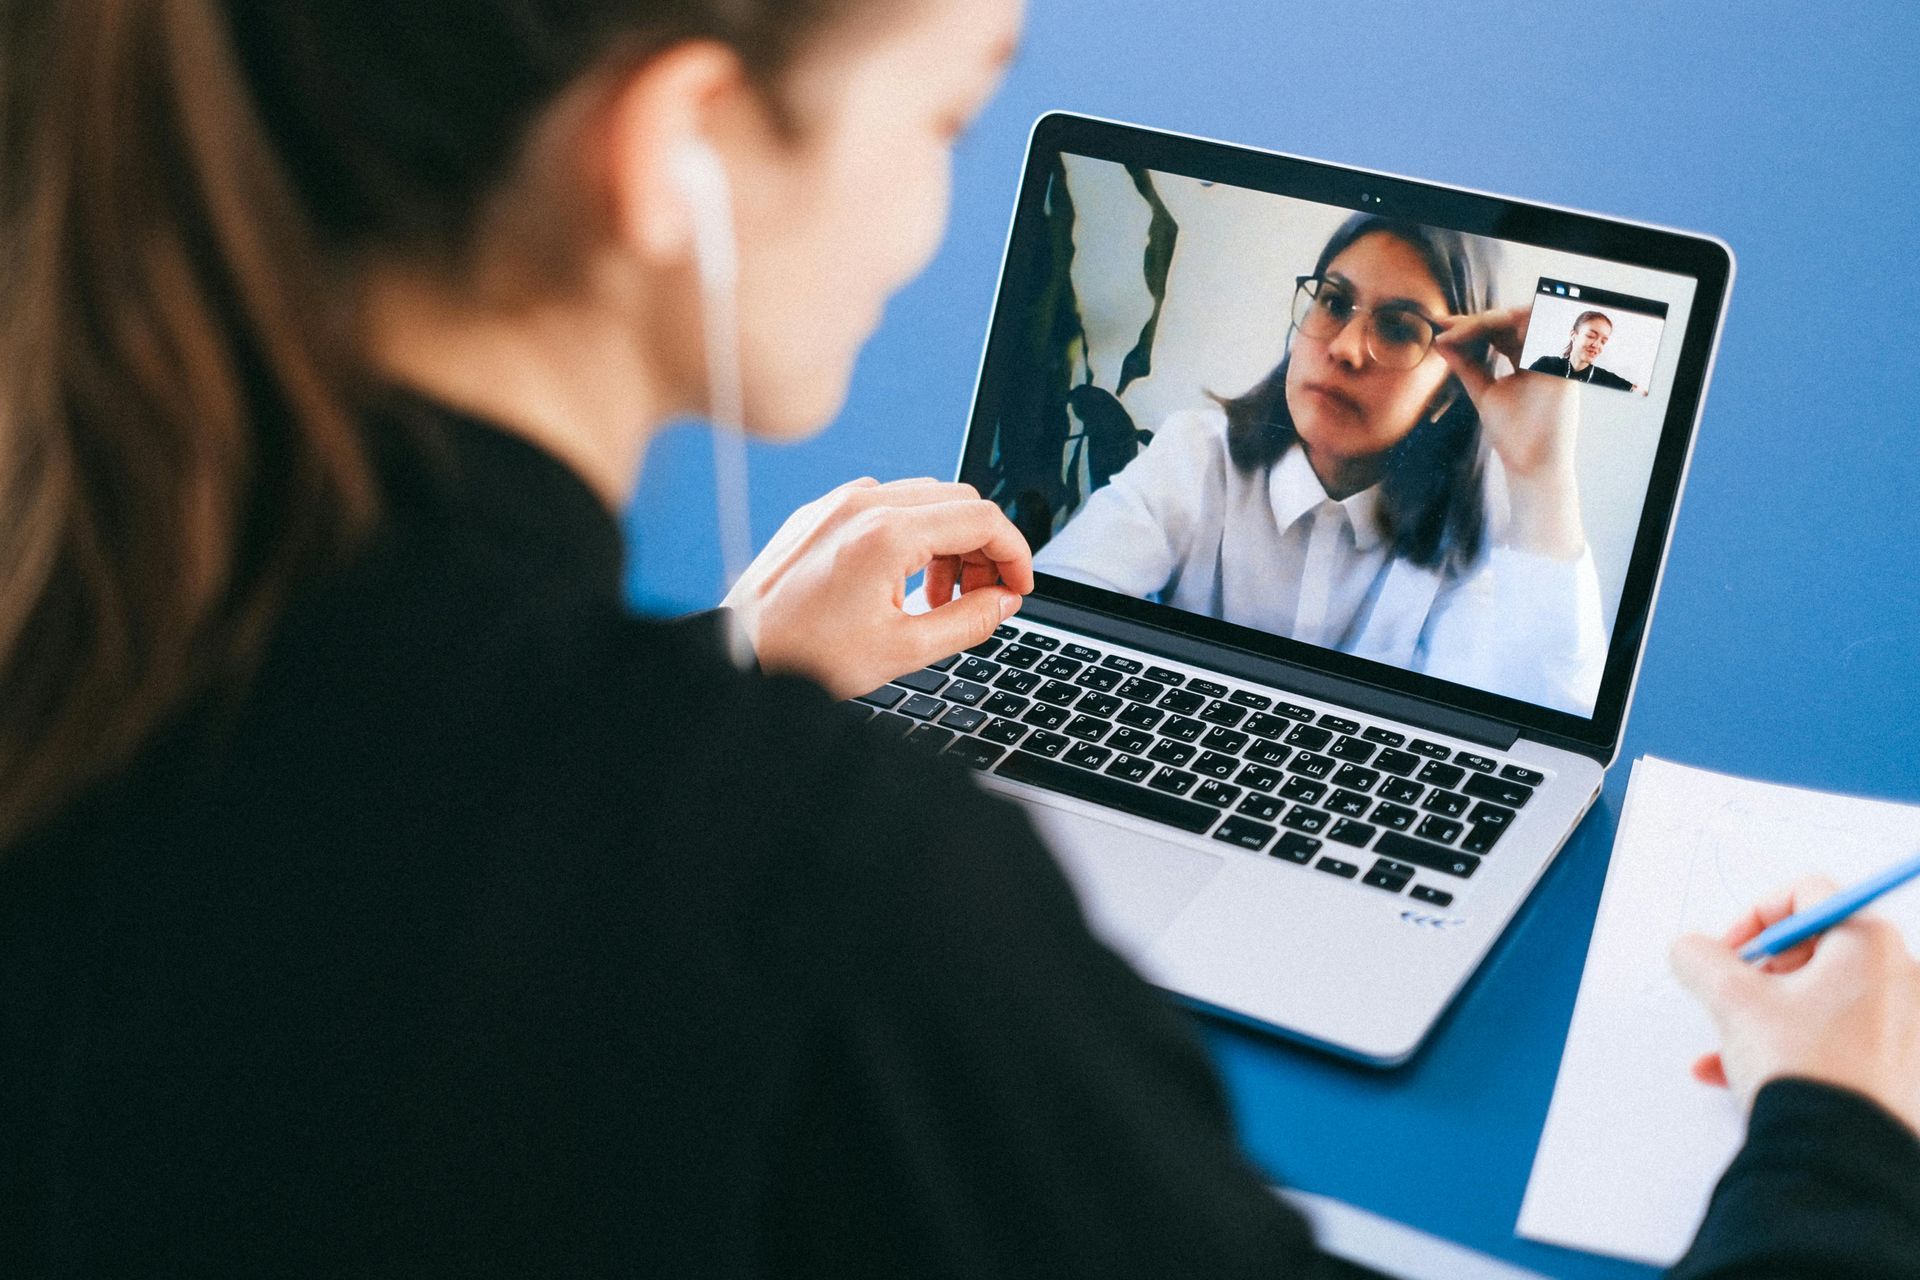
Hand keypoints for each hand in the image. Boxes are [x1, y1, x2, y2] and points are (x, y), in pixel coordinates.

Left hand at [720, 477, 1033, 699]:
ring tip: (938, 598)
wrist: (738, 654)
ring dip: (948, 541)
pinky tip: (900, 580)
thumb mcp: (903, 650)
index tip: (1018, 587)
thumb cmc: (806, 656)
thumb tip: (1003, 602)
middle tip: (981, 597)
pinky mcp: (819, 511)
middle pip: (959, 501)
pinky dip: (910, 533)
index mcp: (888, 534)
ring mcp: (838, 503)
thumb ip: (967, 621)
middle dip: (983, 548)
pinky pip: (884, 504)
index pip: (982, 518)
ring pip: (924, 498)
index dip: (1015, 554)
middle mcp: (863, 504)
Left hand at [1434, 308, 1585, 558]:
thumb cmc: (1512, 434)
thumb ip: (1466, 365)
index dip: (1471, 325)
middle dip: (1476, 320)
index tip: (1440, 324)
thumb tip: (1440, 340)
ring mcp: (1556, 358)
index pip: (1501, 330)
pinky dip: (1512, 325)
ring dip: (1490, 320)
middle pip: (1512, 320)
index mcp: (1529, 359)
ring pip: (1526, 319)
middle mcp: (1545, 354)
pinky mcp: (1563, 365)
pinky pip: (1542, 332)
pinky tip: (1482, 329)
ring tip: (1459, 331)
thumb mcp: (1484, 391)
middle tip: (1446, 325)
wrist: (1530, 464)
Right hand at [1670, 875, 1919, 1135]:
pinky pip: (1837, 1035)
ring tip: (1731, 1043)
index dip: (1754, 918)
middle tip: (1732, 997)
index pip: (1806, 895)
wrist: (1839, 1157)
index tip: (1729, 952)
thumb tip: (1691, 950)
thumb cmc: (1805, 1072)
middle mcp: (1902, 976)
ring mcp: (1905, 1024)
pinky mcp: (1901, 1064)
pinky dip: (1791, 1044)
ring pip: (1820, 996)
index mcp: (1870, 944)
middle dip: (1759, 972)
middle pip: (1815, 947)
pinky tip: (1744, 1072)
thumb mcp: (1731, 999)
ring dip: (1765, 1013)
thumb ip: (1699, 957)